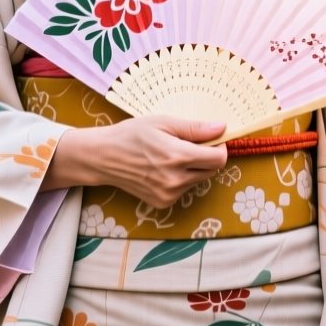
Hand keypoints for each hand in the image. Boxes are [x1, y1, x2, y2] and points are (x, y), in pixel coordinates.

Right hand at [48, 116, 227, 207]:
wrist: (103, 157)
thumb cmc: (132, 134)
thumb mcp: (163, 122)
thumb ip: (195, 128)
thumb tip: (222, 128)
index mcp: (177, 157)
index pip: (219, 159)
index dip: (220, 148)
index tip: (212, 140)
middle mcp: (176, 180)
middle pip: (211, 171)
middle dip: (207, 157)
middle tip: (188, 145)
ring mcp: (169, 195)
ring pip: (198, 180)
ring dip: (193, 168)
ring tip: (170, 156)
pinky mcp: (163, 203)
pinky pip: (184, 190)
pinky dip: (181, 179)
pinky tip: (162, 169)